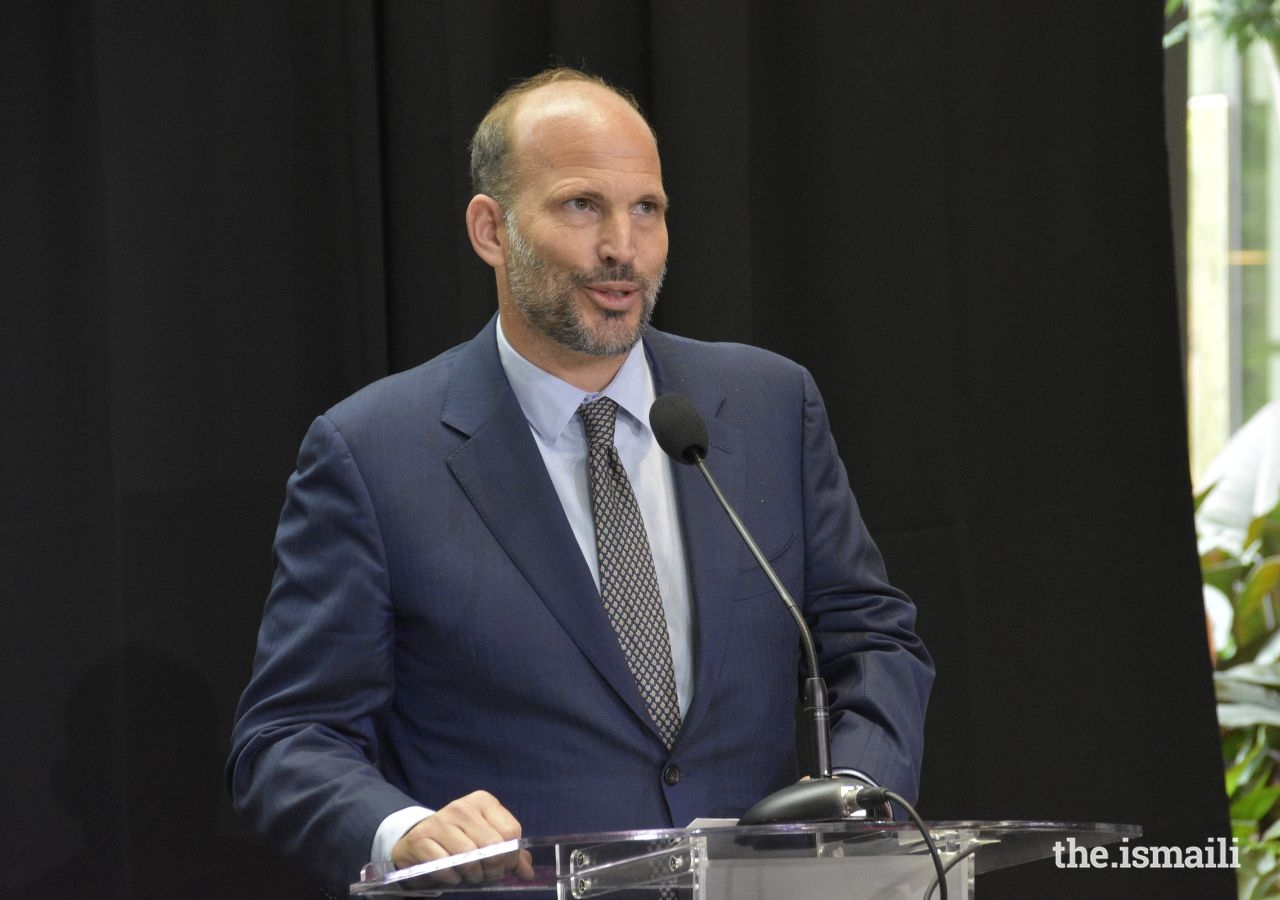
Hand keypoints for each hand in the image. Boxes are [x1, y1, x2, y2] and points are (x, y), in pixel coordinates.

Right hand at [391, 790, 533, 884]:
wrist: (420, 838)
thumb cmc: (460, 838)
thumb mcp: (486, 837)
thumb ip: (509, 852)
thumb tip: (528, 872)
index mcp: (483, 801)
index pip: (511, 830)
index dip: (512, 856)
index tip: (505, 866)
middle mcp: (462, 807)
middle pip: (492, 845)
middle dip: (494, 869)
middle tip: (488, 875)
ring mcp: (440, 821)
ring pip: (469, 857)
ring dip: (473, 875)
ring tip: (471, 875)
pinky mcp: (422, 839)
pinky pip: (445, 866)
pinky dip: (453, 877)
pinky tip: (453, 875)